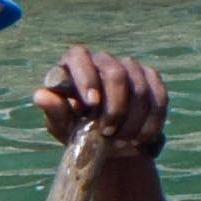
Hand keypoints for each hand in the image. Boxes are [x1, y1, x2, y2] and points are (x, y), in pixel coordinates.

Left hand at [38, 46, 166, 162]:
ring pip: (139, 88)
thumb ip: (55, 111)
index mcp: (74, 64)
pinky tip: (141, 138)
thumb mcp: (61, 125)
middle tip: (108, 133)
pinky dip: (152, 121)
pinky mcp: (151, 79)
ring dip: (133, 120)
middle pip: (116, 72)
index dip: (87, 78)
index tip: (91, 105)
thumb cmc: (75, 130)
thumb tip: (41, 96)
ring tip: (122, 142)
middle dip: (115, 107)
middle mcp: (103, 60)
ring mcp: (130, 67)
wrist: (105, 144)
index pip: (79, 56)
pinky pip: (159, 97)